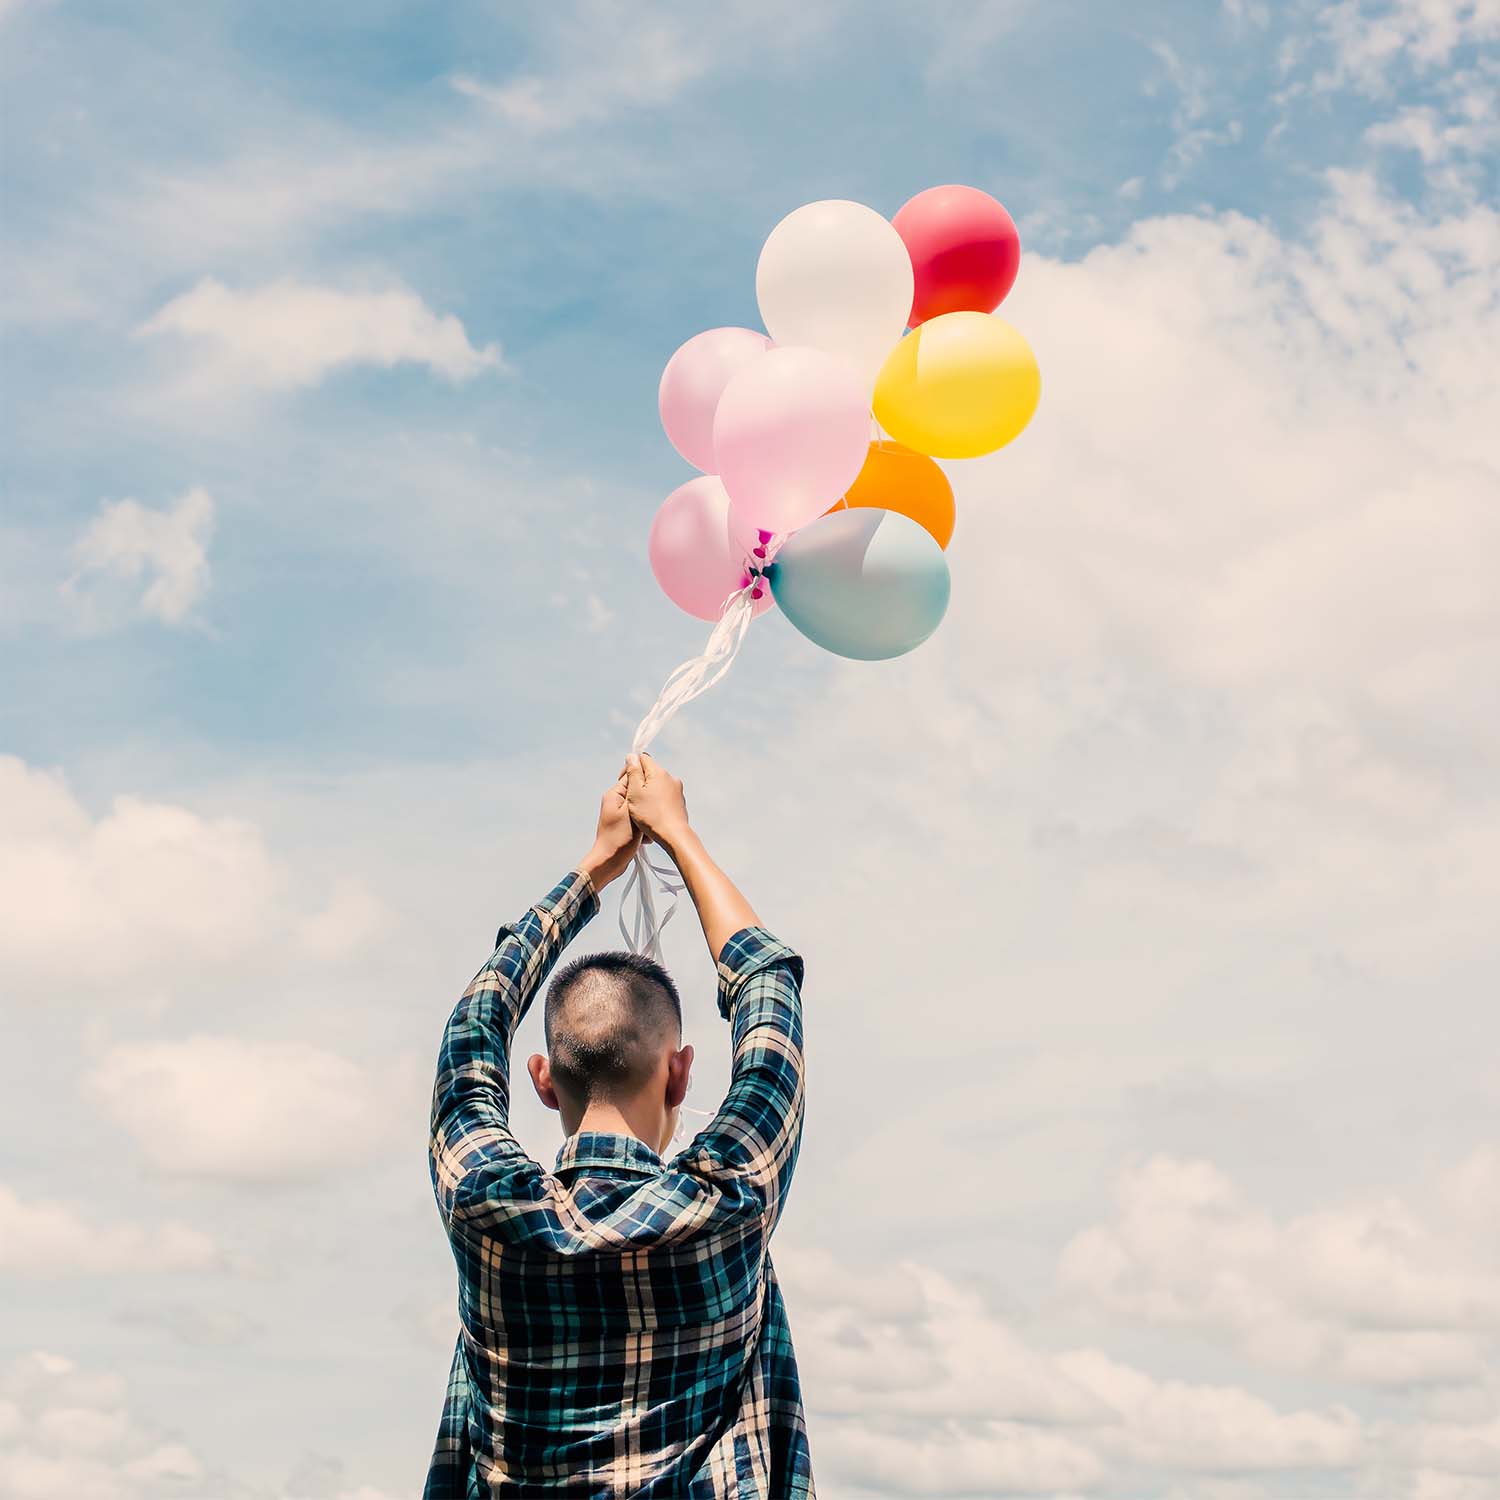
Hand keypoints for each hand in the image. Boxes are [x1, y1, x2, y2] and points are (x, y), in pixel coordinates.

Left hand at [577, 765, 642, 890]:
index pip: (632, 775)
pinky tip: (645, 838)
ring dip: (647, 817)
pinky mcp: (625, 825)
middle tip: (650, 815)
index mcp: (614, 794)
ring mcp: (621, 814)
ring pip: (641, 808)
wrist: (610, 862)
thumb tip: (635, 768)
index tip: (655, 790)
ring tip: (645, 830)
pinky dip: (644, 827)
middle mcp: (616, 801)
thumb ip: (635, 790)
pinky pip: (640, 820)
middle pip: (639, 793)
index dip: (645, 781)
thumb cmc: (619, 838)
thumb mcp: (630, 811)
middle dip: (647, 803)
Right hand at [624, 752, 689, 852]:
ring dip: (648, 792)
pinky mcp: (679, 801)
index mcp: (659, 772)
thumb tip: (631, 756)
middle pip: (650, 772)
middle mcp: (670, 778)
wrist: (673, 835)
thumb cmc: (651, 815)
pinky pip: (664, 795)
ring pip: (657, 784)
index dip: (631, 768)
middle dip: (639, 781)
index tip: (625, 783)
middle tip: (632, 798)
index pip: (642, 758)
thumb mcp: (635, 792)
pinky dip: (657, 801)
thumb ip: (633, 772)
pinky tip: (653, 813)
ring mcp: (677, 790)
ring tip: (642, 808)